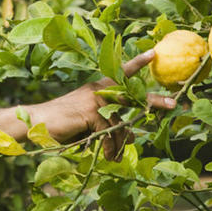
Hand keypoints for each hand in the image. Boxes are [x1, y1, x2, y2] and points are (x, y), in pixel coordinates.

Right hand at [43, 49, 175, 160]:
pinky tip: (106, 156)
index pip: (121, 73)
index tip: (154, 53)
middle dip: (154, 101)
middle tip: (174, 104)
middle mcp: (98, 90)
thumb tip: (133, 137)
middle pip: (132, 94)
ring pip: (121, 123)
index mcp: (97, 89)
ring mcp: (94, 99)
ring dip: (119, 143)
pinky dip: (110, 147)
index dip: (137, 63)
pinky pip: (110, 132)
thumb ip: (110, 126)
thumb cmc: (62, 124)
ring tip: (114, 157)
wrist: (37, 123)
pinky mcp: (91, 111)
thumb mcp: (91, 125)